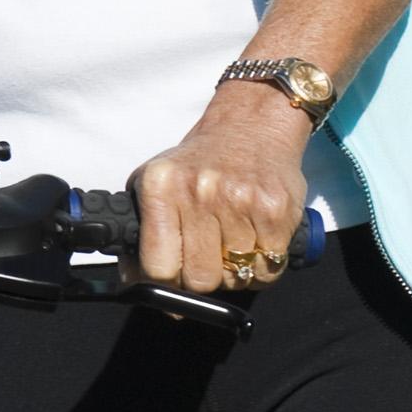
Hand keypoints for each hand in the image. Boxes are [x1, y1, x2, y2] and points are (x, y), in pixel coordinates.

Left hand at [130, 90, 312, 295]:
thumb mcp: (157, 183)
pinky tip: (257, 241)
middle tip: (208, 257)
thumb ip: (142, 232)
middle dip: (203, 279)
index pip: (157, 266)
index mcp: (160, 186)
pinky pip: (268, 270)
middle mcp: (198, 191)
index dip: (165, 285)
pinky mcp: (276, 211)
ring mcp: (239, 201)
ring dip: (236, 271)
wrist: (251, 126)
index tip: (172, 283)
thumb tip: (135, 284)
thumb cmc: (199, 164)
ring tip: (233, 240)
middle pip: (199, 279)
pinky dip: (263, 267)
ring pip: (236, 278)